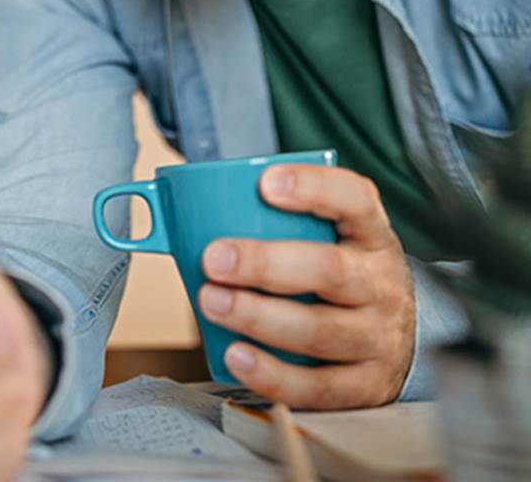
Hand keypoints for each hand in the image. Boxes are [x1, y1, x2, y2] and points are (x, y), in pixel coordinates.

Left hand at [197, 165, 414, 408]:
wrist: (399, 338)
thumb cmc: (339, 272)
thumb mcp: (326, 237)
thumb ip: (268, 220)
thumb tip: (170, 209)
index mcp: (371, 234)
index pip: (355, 199)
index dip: (314, 188)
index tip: (266, 183)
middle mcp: (383, 284)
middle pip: (330, 270)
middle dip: (265, 264)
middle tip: (214, 259)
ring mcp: (380, 338)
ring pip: (319, 330)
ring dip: (258, 316)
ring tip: (212, 302)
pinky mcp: (368, 386)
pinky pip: (318, 387)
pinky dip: (274, 374)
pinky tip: (236, 355)